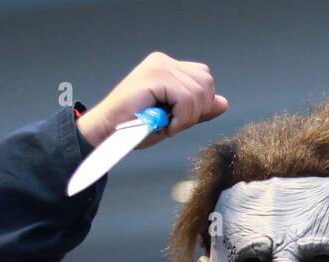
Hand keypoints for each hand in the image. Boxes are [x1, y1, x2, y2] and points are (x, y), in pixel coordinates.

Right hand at [76, 52, 227, 149]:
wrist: (106, 133)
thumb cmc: (133, 127)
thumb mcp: (174, 119)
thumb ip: (197, 110)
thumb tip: (223, 103)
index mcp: (169, 68)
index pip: (204, 79)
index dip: (199, 105)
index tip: (177, 120)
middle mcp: (164, 62)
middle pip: (206, 83)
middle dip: (196, 111)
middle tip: (172, 123)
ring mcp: (159, 66)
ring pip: (199, 92)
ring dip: (186, 118)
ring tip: (164, 124)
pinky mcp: (155, 76)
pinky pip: (186, 99)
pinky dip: (180, 119)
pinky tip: (162, 124)